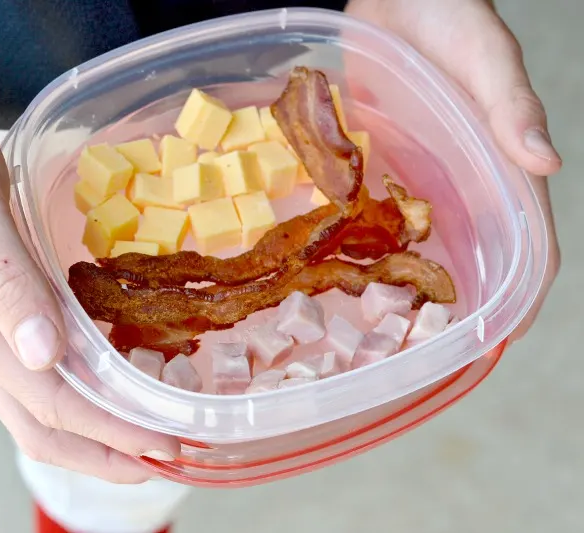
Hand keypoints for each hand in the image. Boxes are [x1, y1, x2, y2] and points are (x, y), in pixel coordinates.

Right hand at [0, 75, 178, 482]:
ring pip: (40, 402)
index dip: (112, 432)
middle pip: (44, 425)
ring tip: (150, 423)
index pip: (51, 405)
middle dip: (106, 450)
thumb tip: (44, 357)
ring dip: (96, 425)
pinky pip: (38, 367)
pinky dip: (81, 384)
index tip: (166, 442)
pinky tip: (114, 370)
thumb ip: (4, 280)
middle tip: (169, 452)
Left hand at [346, 0, 561, 338]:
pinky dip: (366, 234)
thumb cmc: (451, 11)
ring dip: (408, 273)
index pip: (525, 235)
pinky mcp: (378, 154)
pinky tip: (344, 263)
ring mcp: (416, 168)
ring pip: (419, 233)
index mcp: (497, 160)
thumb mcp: (489, 56)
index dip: (522, 288)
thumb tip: (547, 165)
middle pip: (469, 246)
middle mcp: (459, 174)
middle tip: (431, 342)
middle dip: (456, 294)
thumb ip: (513, 107)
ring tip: (383, 318)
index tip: (503, 336)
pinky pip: (373, 202)